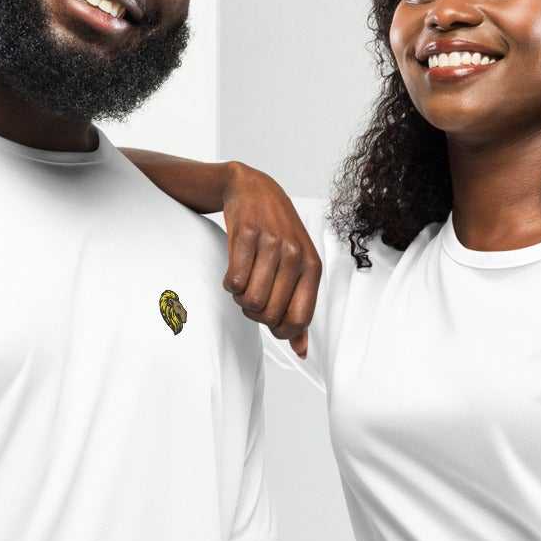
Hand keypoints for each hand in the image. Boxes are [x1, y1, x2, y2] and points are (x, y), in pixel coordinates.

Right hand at [221, 164, 320, 359]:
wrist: (254, 189)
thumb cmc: (278, 233)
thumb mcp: (298, 268)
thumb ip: (299, 309)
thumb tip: (301, 351)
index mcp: (312, 267)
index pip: (298, 320)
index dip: (279, 330)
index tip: (269, 321)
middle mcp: (295, 255)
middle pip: (269, 315)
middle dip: (255, 313)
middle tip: (252, 297)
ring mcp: (271, 244)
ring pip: (249, 300)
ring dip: (240, 298)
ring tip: (244, 282)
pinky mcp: (246, 235)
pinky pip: (233, 281)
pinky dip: (229, 283)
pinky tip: (234, 270)